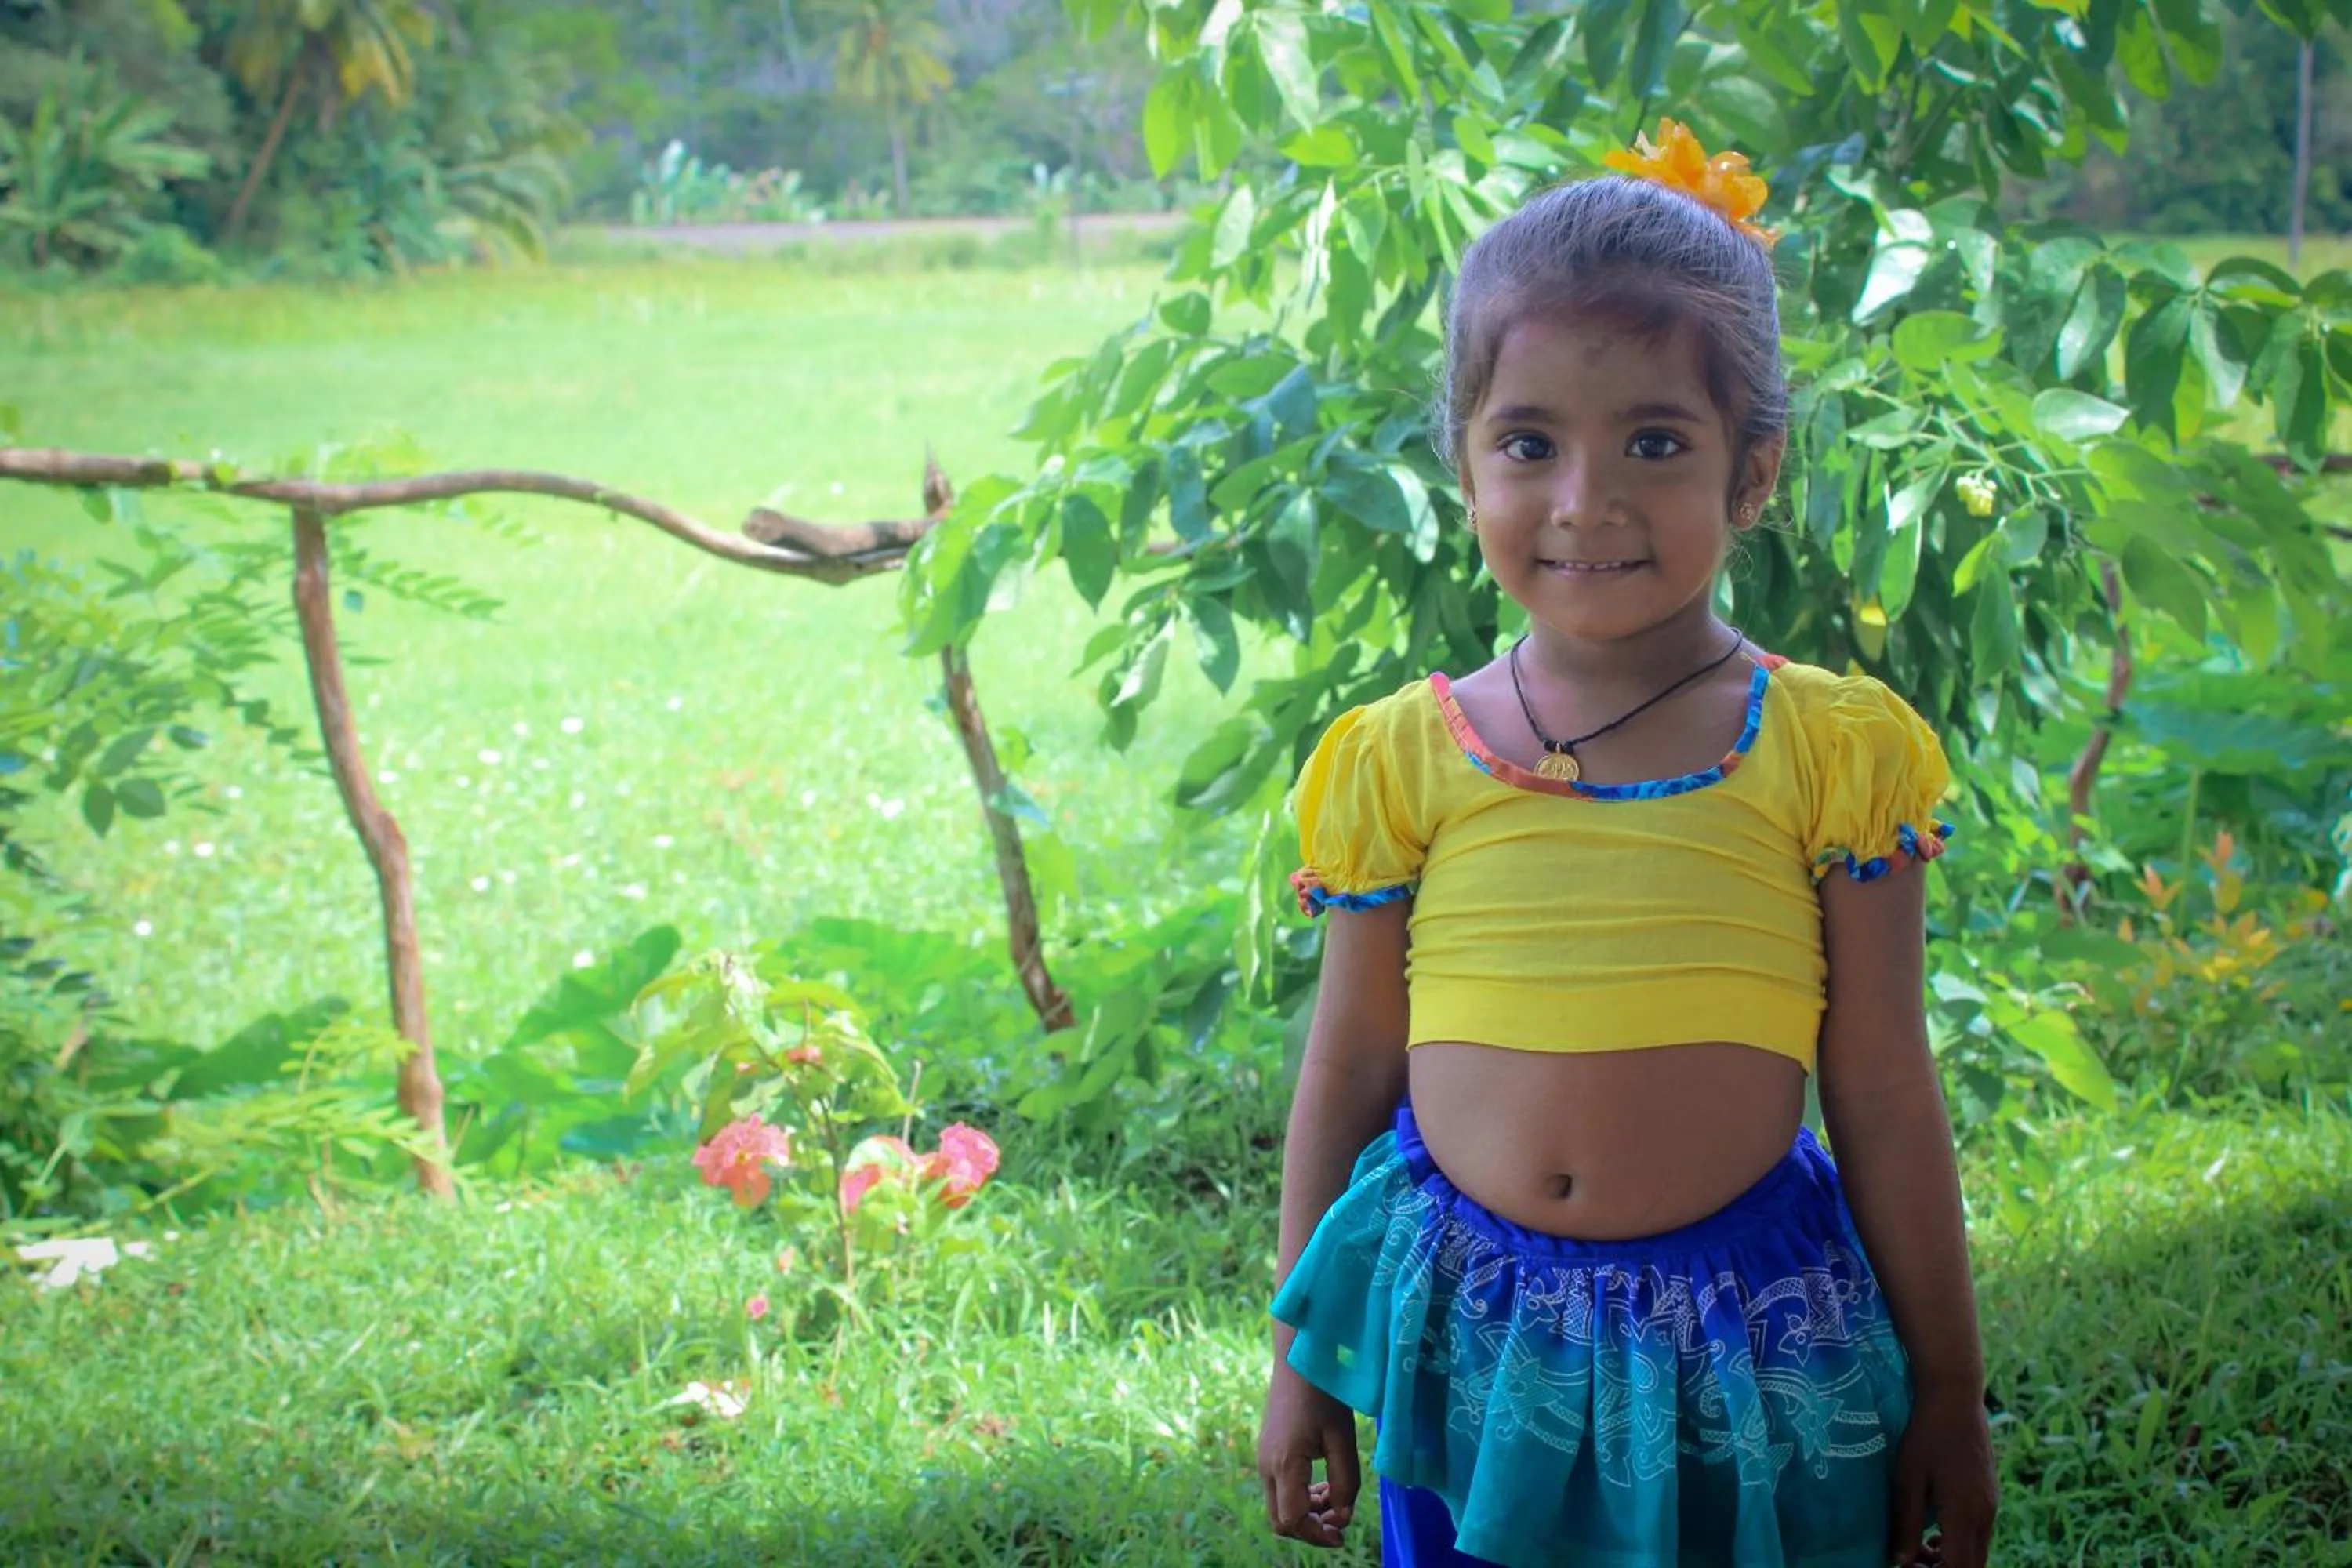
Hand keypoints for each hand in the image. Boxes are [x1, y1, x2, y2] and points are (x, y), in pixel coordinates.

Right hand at [1257, 1363, 1361, 1548]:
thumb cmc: (1324, 1395)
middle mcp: (1267, 1467)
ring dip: (1307, 1513)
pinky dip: (1300, 1497)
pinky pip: (1280, 1489)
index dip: (1317, 1535)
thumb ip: (1346, 1482)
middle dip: (1311, 1528)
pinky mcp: (1268, 1452)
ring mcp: (1264, 1459)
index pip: (1293, 1520)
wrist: (1298, 1359)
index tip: (1342, 1534)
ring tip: (1337, 1500)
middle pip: (1281, 1520)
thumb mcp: (1343, 1439)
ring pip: (1279, 1506)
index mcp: (1284, 1464)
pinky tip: (1323, 1485)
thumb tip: (1343, 1514)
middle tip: (1340, 1522)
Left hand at [1887, 1389, 1998, 1566]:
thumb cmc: (1925, 1435)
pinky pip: (1979, 1533)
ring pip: (1977, 1551)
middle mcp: (1985, 1514)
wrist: (1955, 1397)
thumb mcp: (1907, 1479)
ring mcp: (1991, 1505)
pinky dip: (1959, 1544)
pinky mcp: (1989, 1495)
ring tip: (1918, 1552)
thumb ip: (1906, 1523)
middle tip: (1911, 1564)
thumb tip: (1900, 1561)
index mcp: (1966, 1514)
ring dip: (1951, 1559)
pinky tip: (1933, 1536)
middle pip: (1973, 1565)